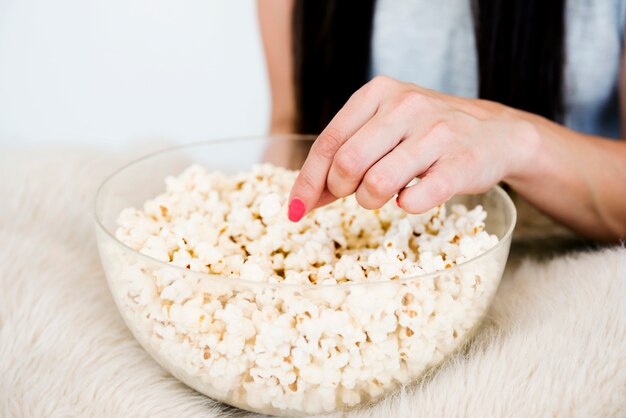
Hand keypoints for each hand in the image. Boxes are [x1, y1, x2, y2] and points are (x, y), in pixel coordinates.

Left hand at [287, 76, 537, 220]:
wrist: (495, 133)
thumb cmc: (427, 134)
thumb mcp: (383, 129)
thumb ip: (344, 156)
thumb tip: (303, 199)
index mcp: (379, 93)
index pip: (328, 141)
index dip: (307, 181)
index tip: (296, 210)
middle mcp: (406, 106)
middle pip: (347, 164)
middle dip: (340, 190)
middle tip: (354, 193)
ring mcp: (436, 133)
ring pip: (376, 184)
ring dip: (371, 200)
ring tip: (385, 194)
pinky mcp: (460, 164)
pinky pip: (415, 200)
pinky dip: (406, 206)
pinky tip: (413, 196)